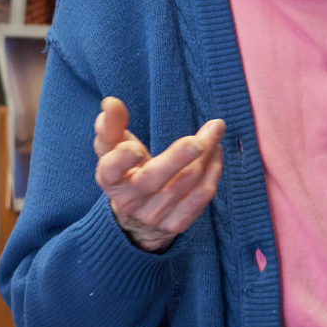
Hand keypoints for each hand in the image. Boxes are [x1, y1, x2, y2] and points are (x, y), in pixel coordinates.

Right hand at [92, 97, 224, 251]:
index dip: (121, 160)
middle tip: (198, 141)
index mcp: (110, 179)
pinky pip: (201, 197)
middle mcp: (130, 201)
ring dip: (205, 155)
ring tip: (214, 131)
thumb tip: (111, 102)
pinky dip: (213, 172)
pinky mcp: (177, 223)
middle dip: (177, 158)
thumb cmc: (126, 170)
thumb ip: (112, 124)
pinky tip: (216, 152)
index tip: (134, 148)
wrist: (137, 214)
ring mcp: (154, 215)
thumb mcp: (113, 148)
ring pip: (184, 183)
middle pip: (153, 179)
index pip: (111, 170)